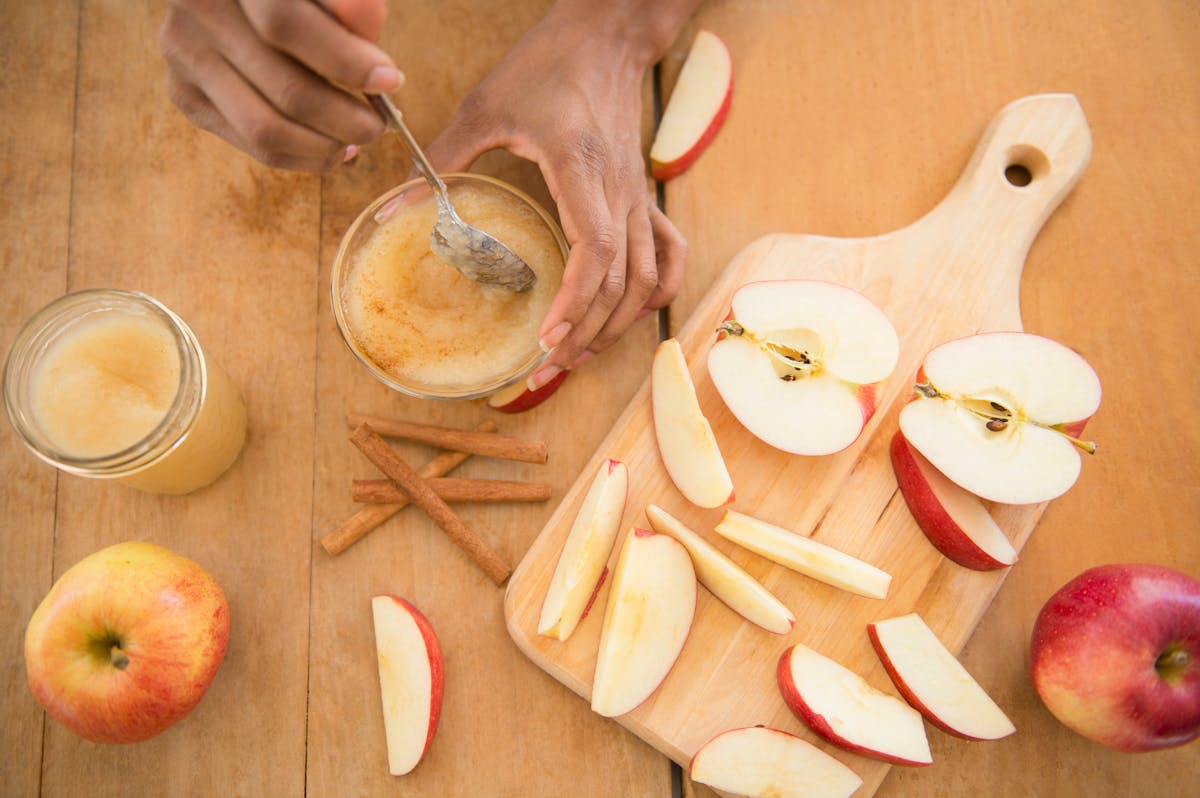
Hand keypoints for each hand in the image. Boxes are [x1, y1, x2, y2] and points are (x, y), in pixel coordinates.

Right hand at [159, 0, 401, 171]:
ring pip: (266, 129)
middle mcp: (196, 12)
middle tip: (380, 123)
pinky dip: (302, 156)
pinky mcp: (185, 94)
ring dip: (326, 146)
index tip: (391, 79)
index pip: (284, 24)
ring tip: (359, 139)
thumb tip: (370, 27)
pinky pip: (252, 145)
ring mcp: (185, 57)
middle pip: (284, 89)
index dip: (344, 59)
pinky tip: (332, 148)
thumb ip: (347, 0)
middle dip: (346, 117)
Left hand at [420, 3, 692, 390]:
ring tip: (580, 354)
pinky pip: (667, 256)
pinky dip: (654, 293)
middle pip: (621, 281)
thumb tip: (393, 211)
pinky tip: (630, 316)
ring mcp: (638, 196)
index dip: (576, 300)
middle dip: (587, 332)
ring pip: (647, 278)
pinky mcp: (643, 196)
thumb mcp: (485, 106)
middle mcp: (620, 190)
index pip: (596, 250)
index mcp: (582, 169)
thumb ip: (441, 160)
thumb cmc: (548, 64)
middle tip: (548, 368)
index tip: (547, 336)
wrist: (605, 34)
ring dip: (618, 324)